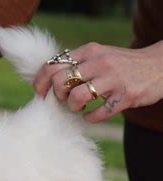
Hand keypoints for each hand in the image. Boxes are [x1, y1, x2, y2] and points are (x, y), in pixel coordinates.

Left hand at [34, 41, 162, 122]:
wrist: (159, 66)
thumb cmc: (120, 65)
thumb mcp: (98, 56)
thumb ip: (76, 64)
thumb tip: (46, 80)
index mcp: (89, 51)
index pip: (53, 65)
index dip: (40, 82)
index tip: (40, 92)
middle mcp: (99, 63)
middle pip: (61, 82)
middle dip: (57, 95)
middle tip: (65, 99)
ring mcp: (113, 79)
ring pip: (76, 97)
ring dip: (73, 107)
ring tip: (79, 107)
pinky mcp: (125, 97)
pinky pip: (97, 114)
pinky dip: (90, 118)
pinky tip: (92, 115)